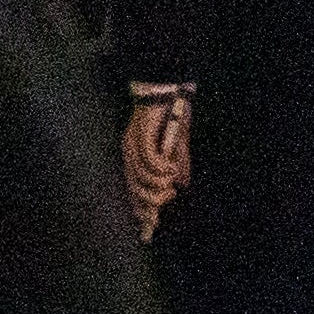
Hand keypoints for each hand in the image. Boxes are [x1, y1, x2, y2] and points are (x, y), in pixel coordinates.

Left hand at [120, 93, 189, 233]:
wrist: (167, 88)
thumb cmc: (171, 114)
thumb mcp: (178, 143)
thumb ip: (179, 163)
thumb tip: (182, 184)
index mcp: (136, 157)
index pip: (133, 189)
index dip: (140, 208)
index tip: (149, 225)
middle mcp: (130, 154)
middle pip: (134, 189)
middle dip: (152, 200)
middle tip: (168, 196)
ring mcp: (133, 146)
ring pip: (140, 178)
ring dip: (158, 184)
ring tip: (171, 181)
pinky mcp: (140, 137)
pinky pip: (149, 162)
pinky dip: (162, 168)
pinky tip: (171, 167)